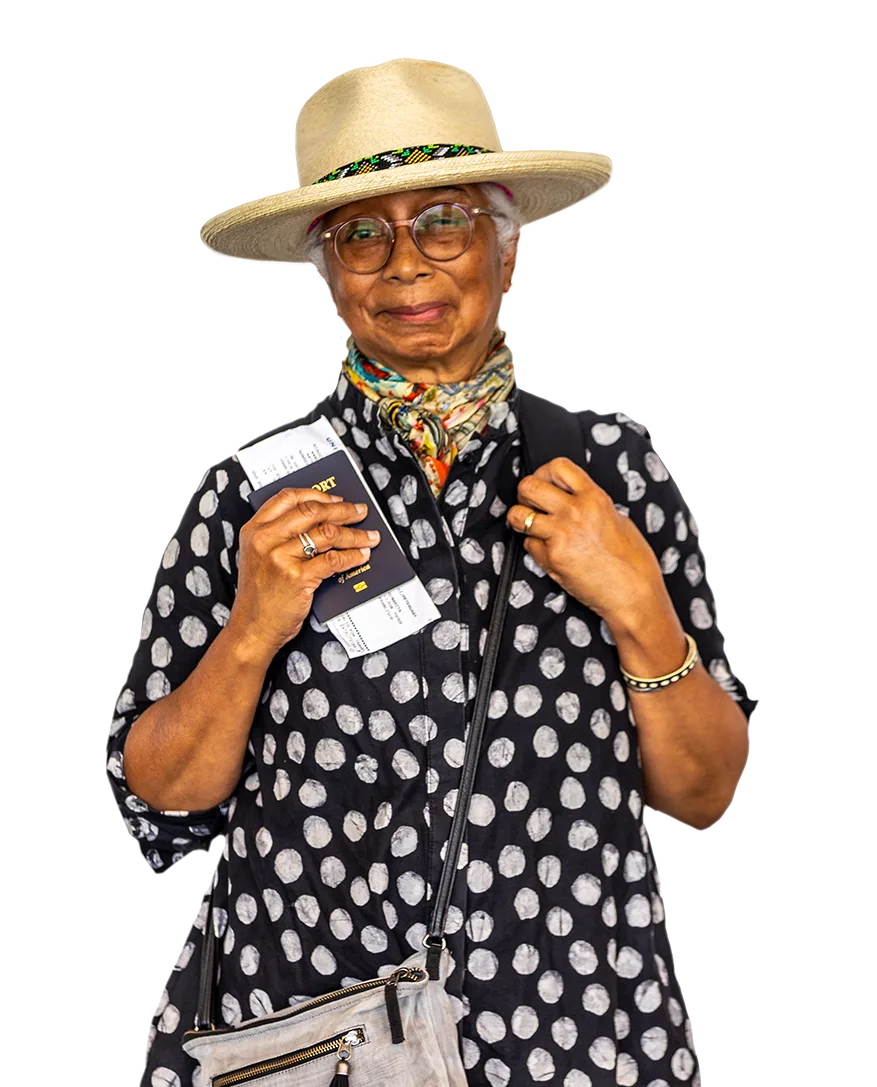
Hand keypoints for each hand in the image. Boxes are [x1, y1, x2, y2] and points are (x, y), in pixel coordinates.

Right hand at [229, 489, 379, 654]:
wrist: (252, 629)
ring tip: (369, 536)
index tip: (336, 498)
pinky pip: (334, 559)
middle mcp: (265, 540)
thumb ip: (279, 536)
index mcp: (254, 530)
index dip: (317, 494)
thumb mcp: (258, 557)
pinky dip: (353, 556)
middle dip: (343, 510)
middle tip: (360, 512)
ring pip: (327, 534)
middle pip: (312, 511)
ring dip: (355, 534)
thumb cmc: (260, 596)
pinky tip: (362, 556)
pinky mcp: (297, 578)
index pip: (288, 497)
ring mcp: (280, 558)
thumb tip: (322, 520)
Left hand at [506, 457, 667, 621]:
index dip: (544, 472)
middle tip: (530, 503)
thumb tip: (573, 500)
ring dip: (520, 519)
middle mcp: (575, 512)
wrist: (633, 595)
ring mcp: (560, 535)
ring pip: (518, 515)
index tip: (544, 481)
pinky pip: (528, 545)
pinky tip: (550, 552)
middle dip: (525, 493)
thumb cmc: (632, 562)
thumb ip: (592, 506)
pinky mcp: (551, 558)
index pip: (558, 466)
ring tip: (531, 525)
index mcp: (594, 498)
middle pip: (529, 486)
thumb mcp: (617, 520)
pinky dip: (534, 547)